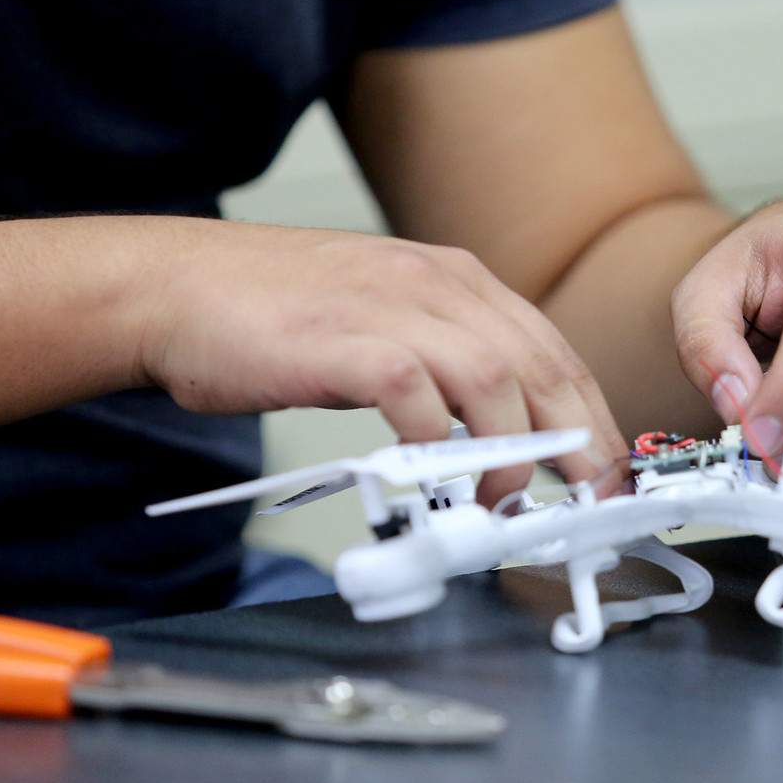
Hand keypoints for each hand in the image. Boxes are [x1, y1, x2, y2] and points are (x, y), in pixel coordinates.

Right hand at [137, 218, 625, 502]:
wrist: (176, 289)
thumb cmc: (275, 316)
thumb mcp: (384, 322)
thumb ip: (441, 365)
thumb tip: (493, 431)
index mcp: (452, 280)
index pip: (551, 349)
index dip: (591, 414)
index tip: (606, 468)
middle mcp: (433, 284)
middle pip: (540, 364)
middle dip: (579, 438)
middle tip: (589, 496)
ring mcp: (388, 307)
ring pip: (494, 377)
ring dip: (512, 449)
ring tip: (503, 501)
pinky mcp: (342, 341)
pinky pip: (414, 392)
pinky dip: (436, 438)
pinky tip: (434, 472)